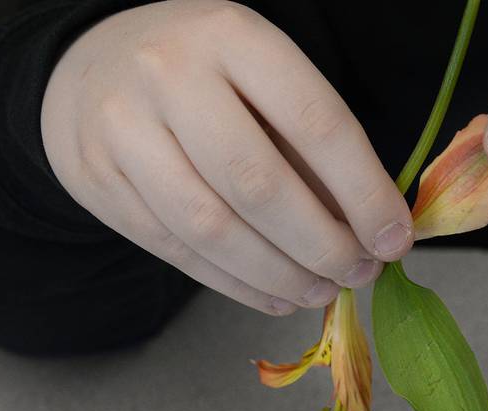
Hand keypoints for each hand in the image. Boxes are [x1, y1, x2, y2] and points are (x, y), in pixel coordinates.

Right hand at [41, 0, 412, 314]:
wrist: (93, 69)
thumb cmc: (204, 79)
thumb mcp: (263, 83)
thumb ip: (314, 152)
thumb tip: (372, 233)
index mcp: (233, 36)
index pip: (316, 123)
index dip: (364, 193)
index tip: (394, 240)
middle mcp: (171, 76)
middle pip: (260, 185)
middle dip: (322, 246)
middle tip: (359, 274)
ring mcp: (125, 130)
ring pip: (214, 230)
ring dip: (281, 276)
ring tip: (321, 293)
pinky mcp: (100, 182)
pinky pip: (180, 253)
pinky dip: (238, 287)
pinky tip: (277, 297)